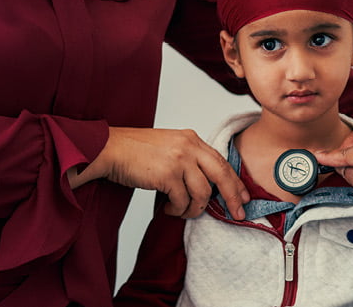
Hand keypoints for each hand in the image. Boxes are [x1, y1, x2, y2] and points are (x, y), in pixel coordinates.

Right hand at [68, 127, 248, 219]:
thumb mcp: (169, 147)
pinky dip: (177, 210)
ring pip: (202, 193)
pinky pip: (182, 201)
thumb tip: (207, 186)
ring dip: (194, 209)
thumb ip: (189, 159)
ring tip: (181, 212)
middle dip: (232, 197)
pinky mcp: (167, 174)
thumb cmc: (134, 152)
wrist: (109, 149)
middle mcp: (189, 146)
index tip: (244, 196)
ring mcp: (179, 160)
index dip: (235, 181)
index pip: (221, 161)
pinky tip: (167, 208)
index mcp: (192, 139)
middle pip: (222, 175)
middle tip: (237, 213)